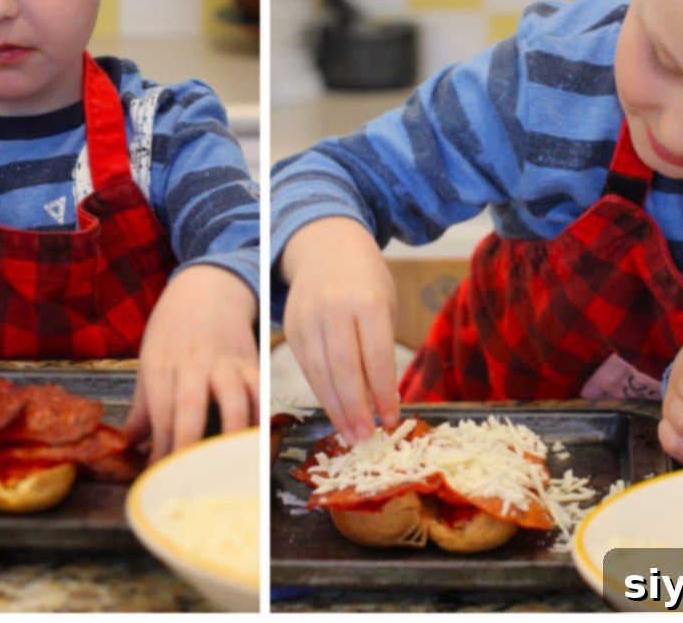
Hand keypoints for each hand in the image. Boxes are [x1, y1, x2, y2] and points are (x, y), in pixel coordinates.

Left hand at [124, 265, 258, 463]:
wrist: (207, 288)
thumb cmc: (173, 328)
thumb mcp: (148, 358)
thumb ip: (142, 404)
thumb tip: (130, 442)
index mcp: (160, 366)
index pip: (160, 414)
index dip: (161, 450)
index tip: (161, 478)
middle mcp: (192, 364)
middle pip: (190, 409)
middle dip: (189, 448)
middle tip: (190, 482)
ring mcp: (225, 362)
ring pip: (233, 400)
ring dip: (233, 435)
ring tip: (232, 467)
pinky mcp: (250, 361)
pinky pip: (261, 390)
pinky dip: (264, 415)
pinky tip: (263, 440)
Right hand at [281, 217, 399, 444]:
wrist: (325, 244)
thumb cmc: (365, 279)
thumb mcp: (385, 303)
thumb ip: (382, 346)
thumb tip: (382, 398)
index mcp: (367, 303)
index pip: (376, 359)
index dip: (384, 394)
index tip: (391, 419)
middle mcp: (335, 310)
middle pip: (344, 370)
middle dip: (356, 409)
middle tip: (367, 437)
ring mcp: (309, 319)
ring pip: (320, 373)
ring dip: (336, 408)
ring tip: (350, 433)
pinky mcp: (292, 327)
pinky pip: (306, 367)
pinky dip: (320, 392)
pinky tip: (333, 409)